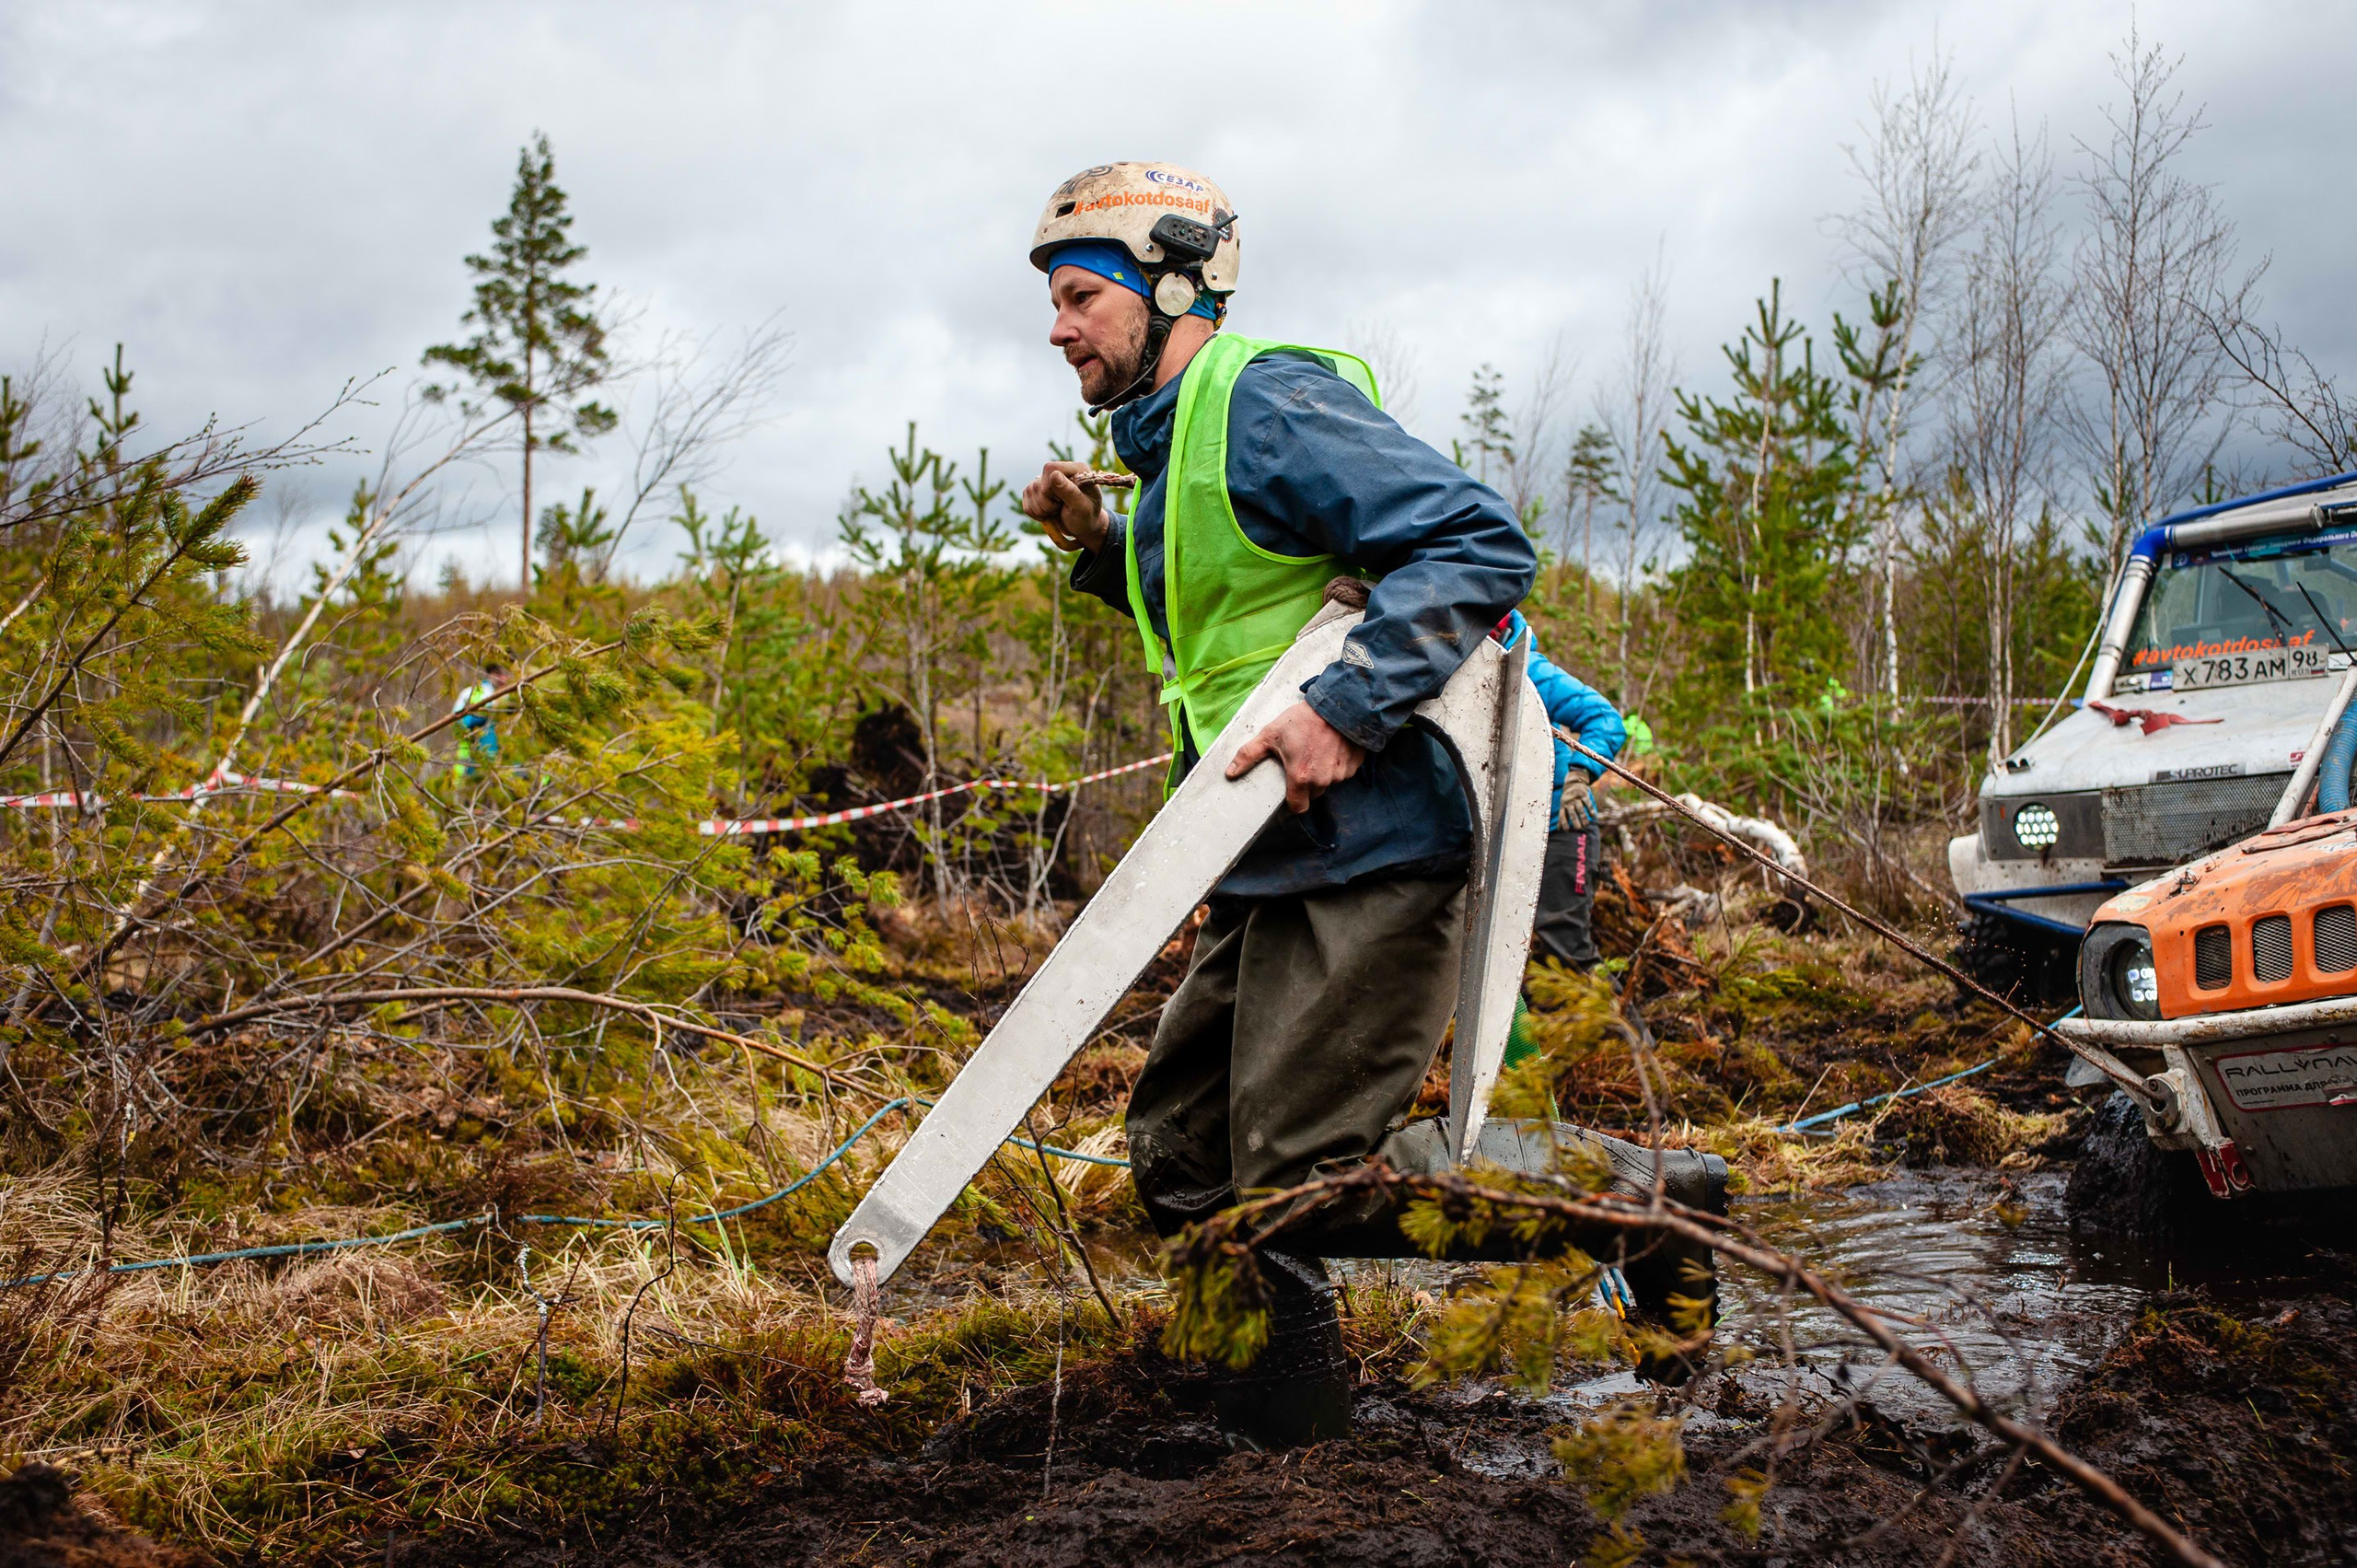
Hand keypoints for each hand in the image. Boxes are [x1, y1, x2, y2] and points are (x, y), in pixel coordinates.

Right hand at [1021, 460, 1111, 551]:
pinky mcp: (1037, 491)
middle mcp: (1060, 470)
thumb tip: (1054, 475)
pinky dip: (1035, 512)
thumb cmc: (1087, 517)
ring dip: (1041, 509)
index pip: (1050, 468)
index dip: (1050, 488)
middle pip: (1038, 482)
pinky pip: (1025, 501)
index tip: (1062, 501)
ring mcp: (1047, 480)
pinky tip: (1048, 514)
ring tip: (1056, 511)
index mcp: (1076, 469)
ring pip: (1030, 491)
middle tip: (1060, 507)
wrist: (1083, 527)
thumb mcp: (1082, 507)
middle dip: (1046, 502)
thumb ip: (1069, 491)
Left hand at [1226, 700, 1365, 812]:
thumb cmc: (1304, 719)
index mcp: (1301, 777)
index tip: (1289, 795)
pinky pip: (1342, 773)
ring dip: (1322, 774)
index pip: (1298, 808)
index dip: (1292, 804)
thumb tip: (1230, 773)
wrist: (1339, 705)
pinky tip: (1331, 749)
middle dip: (1306, 785)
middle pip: (1312, 794)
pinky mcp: (1353, 767)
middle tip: (1301, 763)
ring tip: (1316, 752)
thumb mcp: (1271, 734)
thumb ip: (1249, 755)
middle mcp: (1322, 781)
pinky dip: (1336, 765)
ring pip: (1328, 783)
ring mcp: (1340, 775)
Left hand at [1557, 769, 1596, 831]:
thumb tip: (1558, 830)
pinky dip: (1591, 810)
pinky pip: (1587, 803)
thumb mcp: (1562, 805)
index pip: (1562, 816)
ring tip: (1586, 825)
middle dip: (1575, 822)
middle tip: (1578, 829)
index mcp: (1563, 805)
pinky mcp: (1583, 794)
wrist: (1573, 783)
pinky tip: (1593, 816)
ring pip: (1580, 809)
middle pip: (1572, 813)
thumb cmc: (1567, 798)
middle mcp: (1569, 802)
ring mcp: (1576, 798)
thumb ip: (1561, 817)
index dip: (1564, 823)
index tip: (1567, 831)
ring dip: (1584, 818)